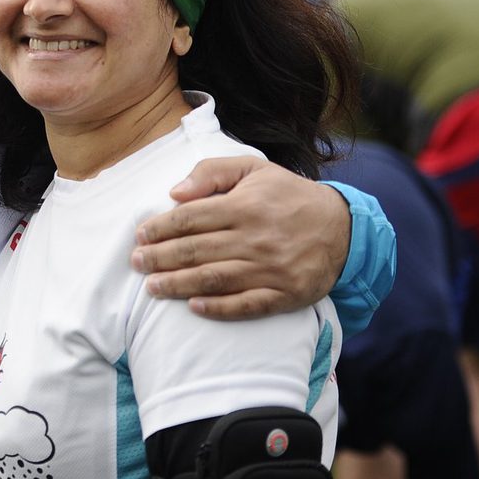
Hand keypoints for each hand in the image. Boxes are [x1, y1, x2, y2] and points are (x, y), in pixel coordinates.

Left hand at [131, 157, 349, 319]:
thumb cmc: (288, 195)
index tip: (140, 236)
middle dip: (160, 258)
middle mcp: (254, 238)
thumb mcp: (253, 169)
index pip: (190, 218)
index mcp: (244, 206)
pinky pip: (246, 305)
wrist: (342, 228)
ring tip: (152, 288)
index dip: (160, 228)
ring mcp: (270, 270)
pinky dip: (218, 309)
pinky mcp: (284, 295)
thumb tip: (175, 193)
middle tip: (136, 264)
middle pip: (196, 251)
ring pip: (214, 279)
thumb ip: (212, 173)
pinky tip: (194, 308)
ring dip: (178, 285)